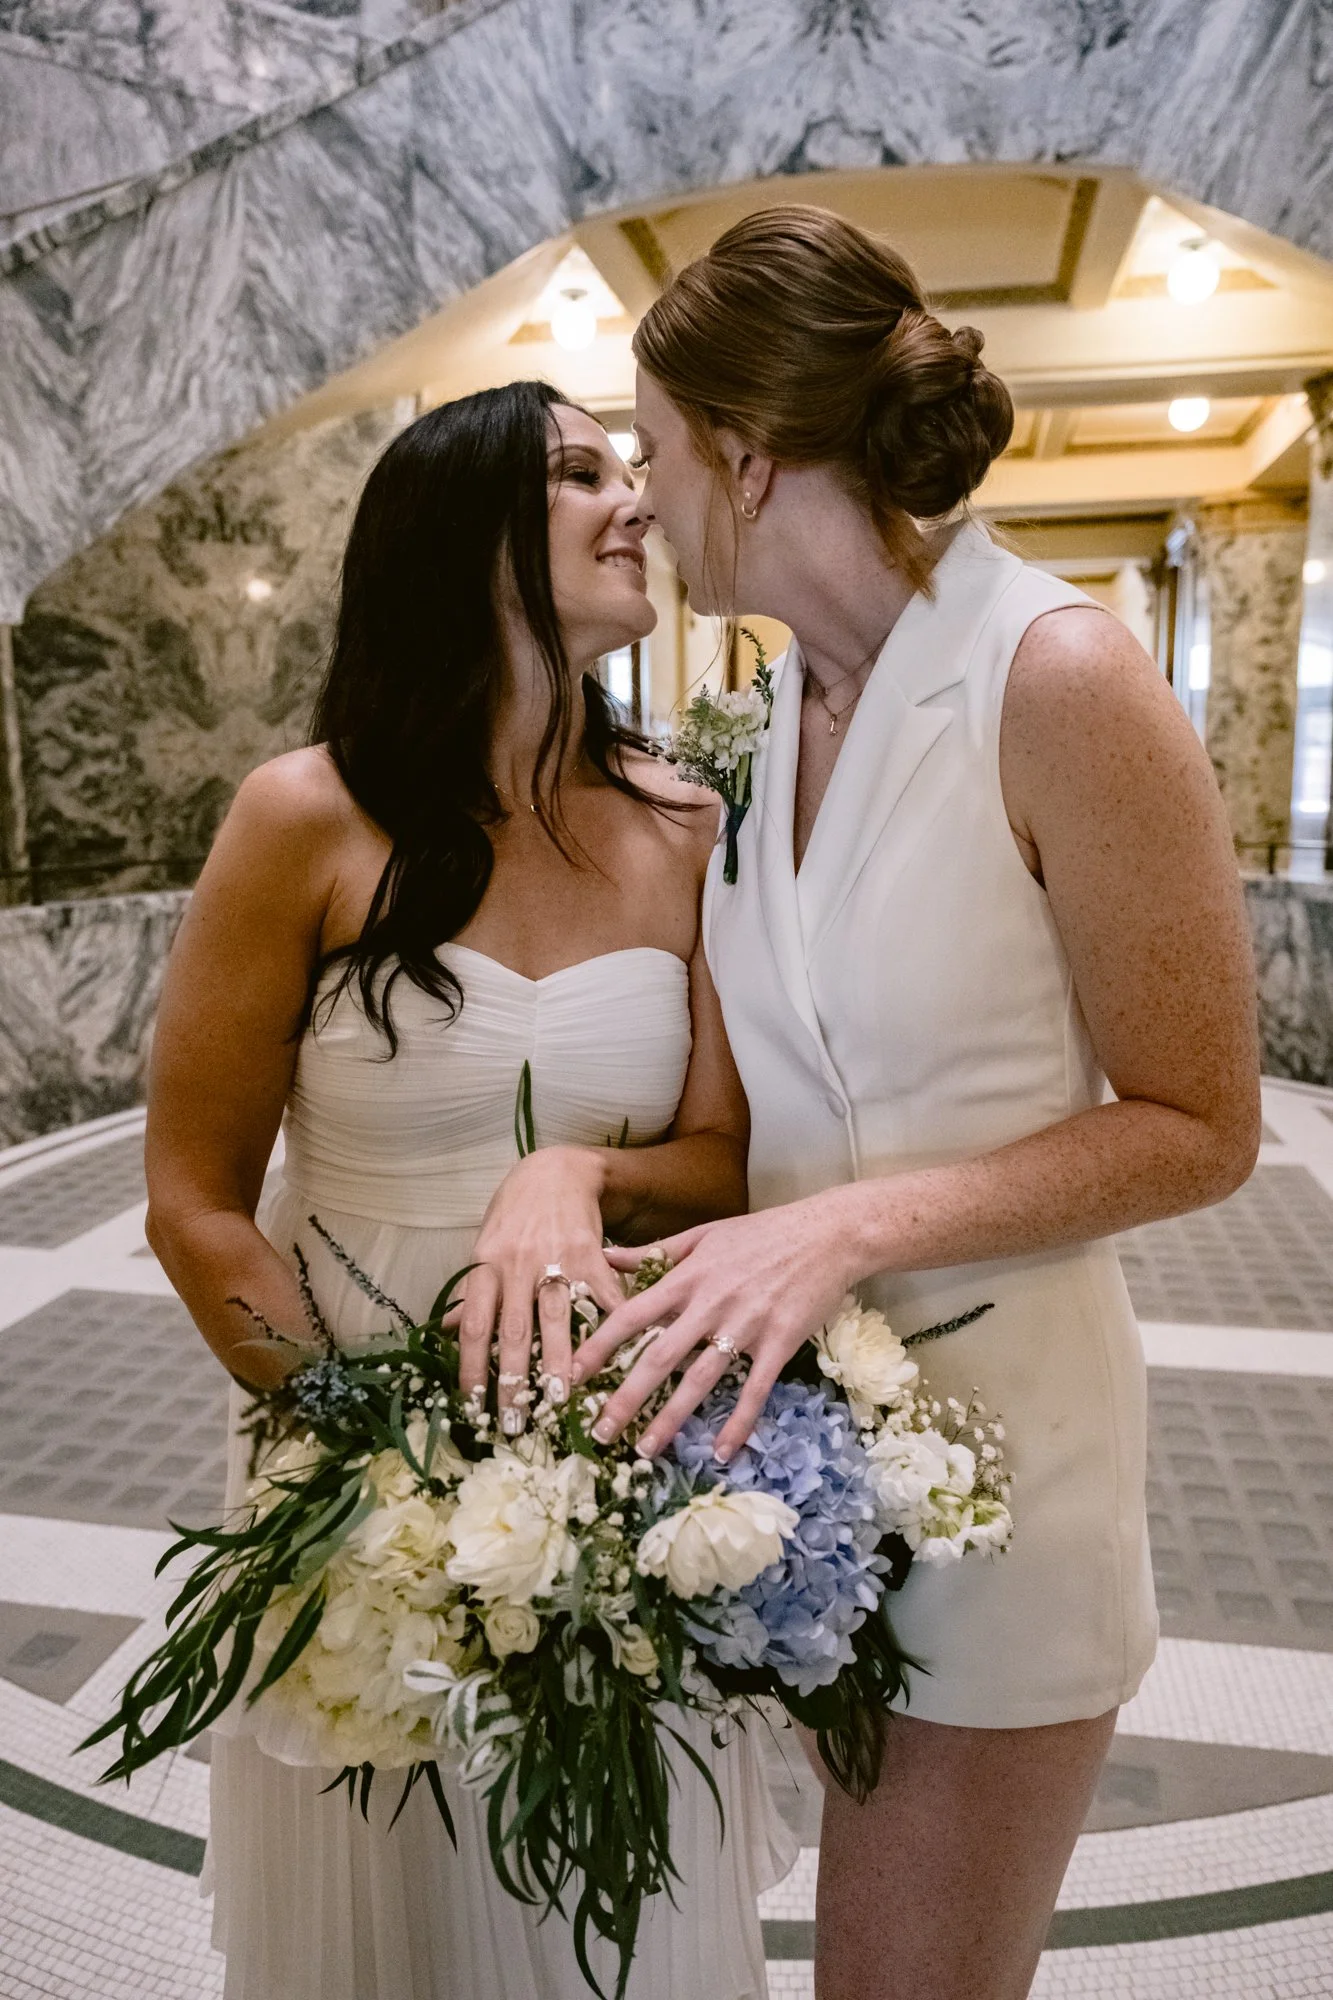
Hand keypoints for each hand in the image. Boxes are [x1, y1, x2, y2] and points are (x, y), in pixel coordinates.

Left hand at [451, 1148, 624, 1430]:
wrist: (556, 1171)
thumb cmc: (514, 1214)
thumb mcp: (484, 1246)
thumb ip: (470, 1291)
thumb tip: (443, 1330)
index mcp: (486, 1266)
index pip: (473, 1326)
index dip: (472, 1368)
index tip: (473, 1407)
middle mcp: (517, 1264)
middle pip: (515, 1331)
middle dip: (515, 1381)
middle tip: (516, 1423)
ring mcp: (555, 1258)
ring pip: (556, 1318)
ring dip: (559, 1362)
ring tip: (562, 1400)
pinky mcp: (591, 1254)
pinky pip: (601, 1295)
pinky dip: (610, 1325)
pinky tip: (618, 1354)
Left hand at [570, 1194, 858, 1460]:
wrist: (828, 1233)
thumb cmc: (764, 1233)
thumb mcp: (705, 1234)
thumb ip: (656, 1252)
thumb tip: (607, 1257)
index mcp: (688, 1276)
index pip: (632, 1314)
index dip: (600, 1346)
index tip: (572, 1375)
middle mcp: (711, 1303)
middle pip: (660, 1356)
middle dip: (626, 1396)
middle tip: (600, 1431)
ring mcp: (746, 1325)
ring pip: (701, 1379)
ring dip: (672, 1418)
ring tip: (646, 1450)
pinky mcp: (779, 1343)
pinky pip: (755, 1390)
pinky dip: (738, 1423)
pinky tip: (723, 1452)